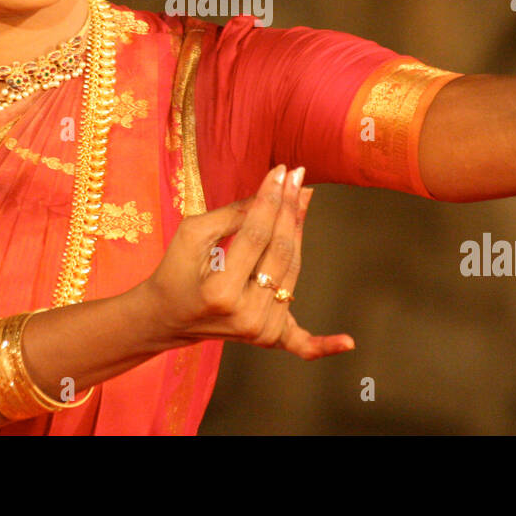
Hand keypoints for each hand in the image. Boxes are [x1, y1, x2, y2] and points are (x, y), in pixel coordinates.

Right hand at [139, 164, 354, 359]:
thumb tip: (274, 192)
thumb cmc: (177, 270)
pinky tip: (349, 342)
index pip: (256, 234)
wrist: (166, 317)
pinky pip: (301, 343)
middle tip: (297, 176)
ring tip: (304, 197)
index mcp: (221, 291)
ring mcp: (260, 331)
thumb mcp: (193, 234)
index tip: (281, 170)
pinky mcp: (268, 339)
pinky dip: (324, 344)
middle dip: (289, 209)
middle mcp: (245, 314)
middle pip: (280, 251)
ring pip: (292, 271)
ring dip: (300, 232)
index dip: (270, 199)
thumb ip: (233, 215)